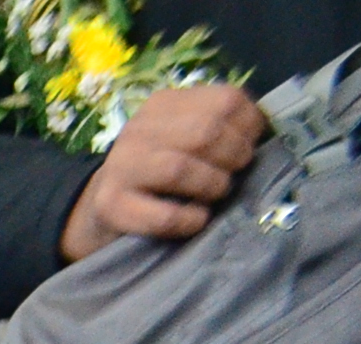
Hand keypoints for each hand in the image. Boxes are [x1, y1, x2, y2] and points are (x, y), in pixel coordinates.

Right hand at [61, 82, 266, 258]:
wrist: (104, 207)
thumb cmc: (161, 173)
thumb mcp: (187, 137)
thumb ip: (220, 126)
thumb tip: (263, 131)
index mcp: (164, 104)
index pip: (226, 100)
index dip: (251, 126)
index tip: (249, 147)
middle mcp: (138, 129)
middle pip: (205, 132)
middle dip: (233, 157)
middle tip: (233, 174)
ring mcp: (120, 166)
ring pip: (181, 169)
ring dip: (212, 186)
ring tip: (214, 196)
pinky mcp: (111, 205)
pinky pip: (164, 215)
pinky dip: (190, 220)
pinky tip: (196, 219)